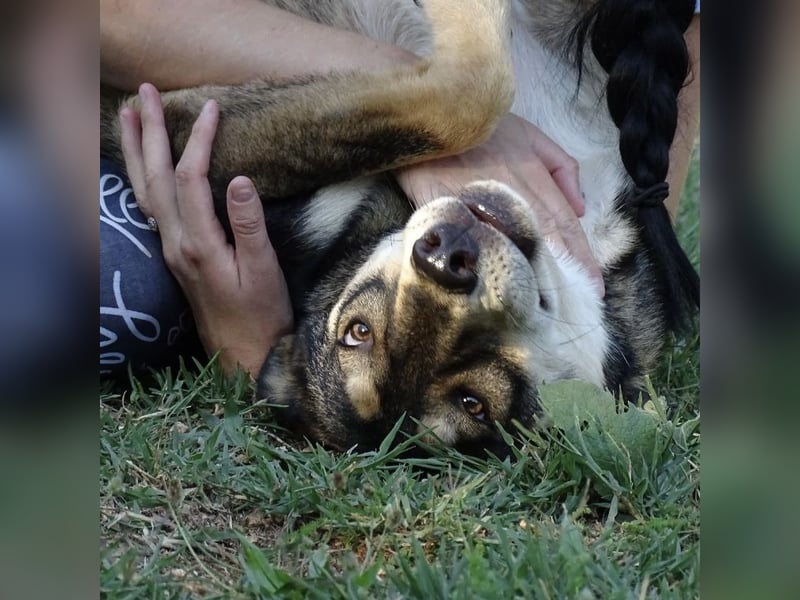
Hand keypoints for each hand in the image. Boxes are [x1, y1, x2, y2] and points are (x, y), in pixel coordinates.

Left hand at [119, 83, 293, 376]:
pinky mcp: (175, 255)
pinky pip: (150, 206)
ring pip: (145, 191)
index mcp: (198, 244)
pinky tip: (144, 166)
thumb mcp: (264, 270)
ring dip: (135, 152)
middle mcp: (175, 243)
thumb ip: (248, 224)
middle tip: (145, 93)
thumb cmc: (260, 314)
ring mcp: (171, 249)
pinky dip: (143, 177)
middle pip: (155, 178)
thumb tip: (238, 178)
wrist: (242, 354)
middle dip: (149, 133)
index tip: (212, 109)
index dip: (199, 141)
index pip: (190, 179)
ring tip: (129, 117)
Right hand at [395, 113, 603, 295]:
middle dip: (567, 274)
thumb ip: (560, 167)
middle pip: (548, 242)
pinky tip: (504, 289)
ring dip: (536, 277)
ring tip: (550, 305)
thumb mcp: (530, 134)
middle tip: (580, 304)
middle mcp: (515, 198)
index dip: (583, 257)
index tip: (594, 285)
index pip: (566, 226)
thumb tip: (580, 207)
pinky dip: (495, 268)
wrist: (429, 121)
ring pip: (518, 248)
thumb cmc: (480, 128)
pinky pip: (481, 248)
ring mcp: (485, 209)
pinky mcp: (456, 218)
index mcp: (535, 179)